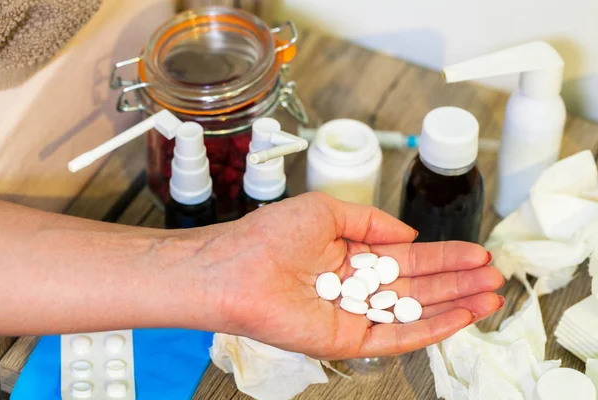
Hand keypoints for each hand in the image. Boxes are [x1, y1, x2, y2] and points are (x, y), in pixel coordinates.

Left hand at [210, 192, 503, 359]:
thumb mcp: (328, 211)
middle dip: (458, 281)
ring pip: (414, 313)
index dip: (443, 257)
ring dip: (454, 305)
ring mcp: (354, 315)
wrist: (237, 268)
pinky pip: (396, 338)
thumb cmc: (271, 235)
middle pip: (419, 287)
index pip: (408, 259)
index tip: (475, 253)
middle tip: (493, 276)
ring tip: (490, 296)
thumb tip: (409, 235)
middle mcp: (357, 287)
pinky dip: (430, 329)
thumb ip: (372, 223)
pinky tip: (459, 316)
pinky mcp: (347, 341)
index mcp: (352, 257)